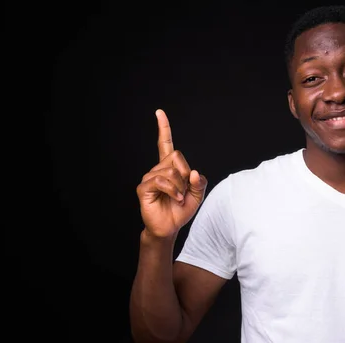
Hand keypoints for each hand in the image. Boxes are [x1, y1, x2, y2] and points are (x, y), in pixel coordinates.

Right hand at [136, 109, 207, 237]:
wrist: (169, 227)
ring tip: (178, 198)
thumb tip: (194, 172)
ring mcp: (149, 177)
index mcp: (169, 167)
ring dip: (180, 186)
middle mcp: (157, 169)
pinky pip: (161, 181)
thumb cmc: (180, 210)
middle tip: (184, 189)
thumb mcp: (197, 195)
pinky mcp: (144, 188)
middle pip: (176, 156)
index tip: (159, 113)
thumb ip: (200, 182)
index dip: (163, 128)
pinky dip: (173, 191)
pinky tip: (175, 199)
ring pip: (171, 171)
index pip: (165, 144)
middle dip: (185, 174)